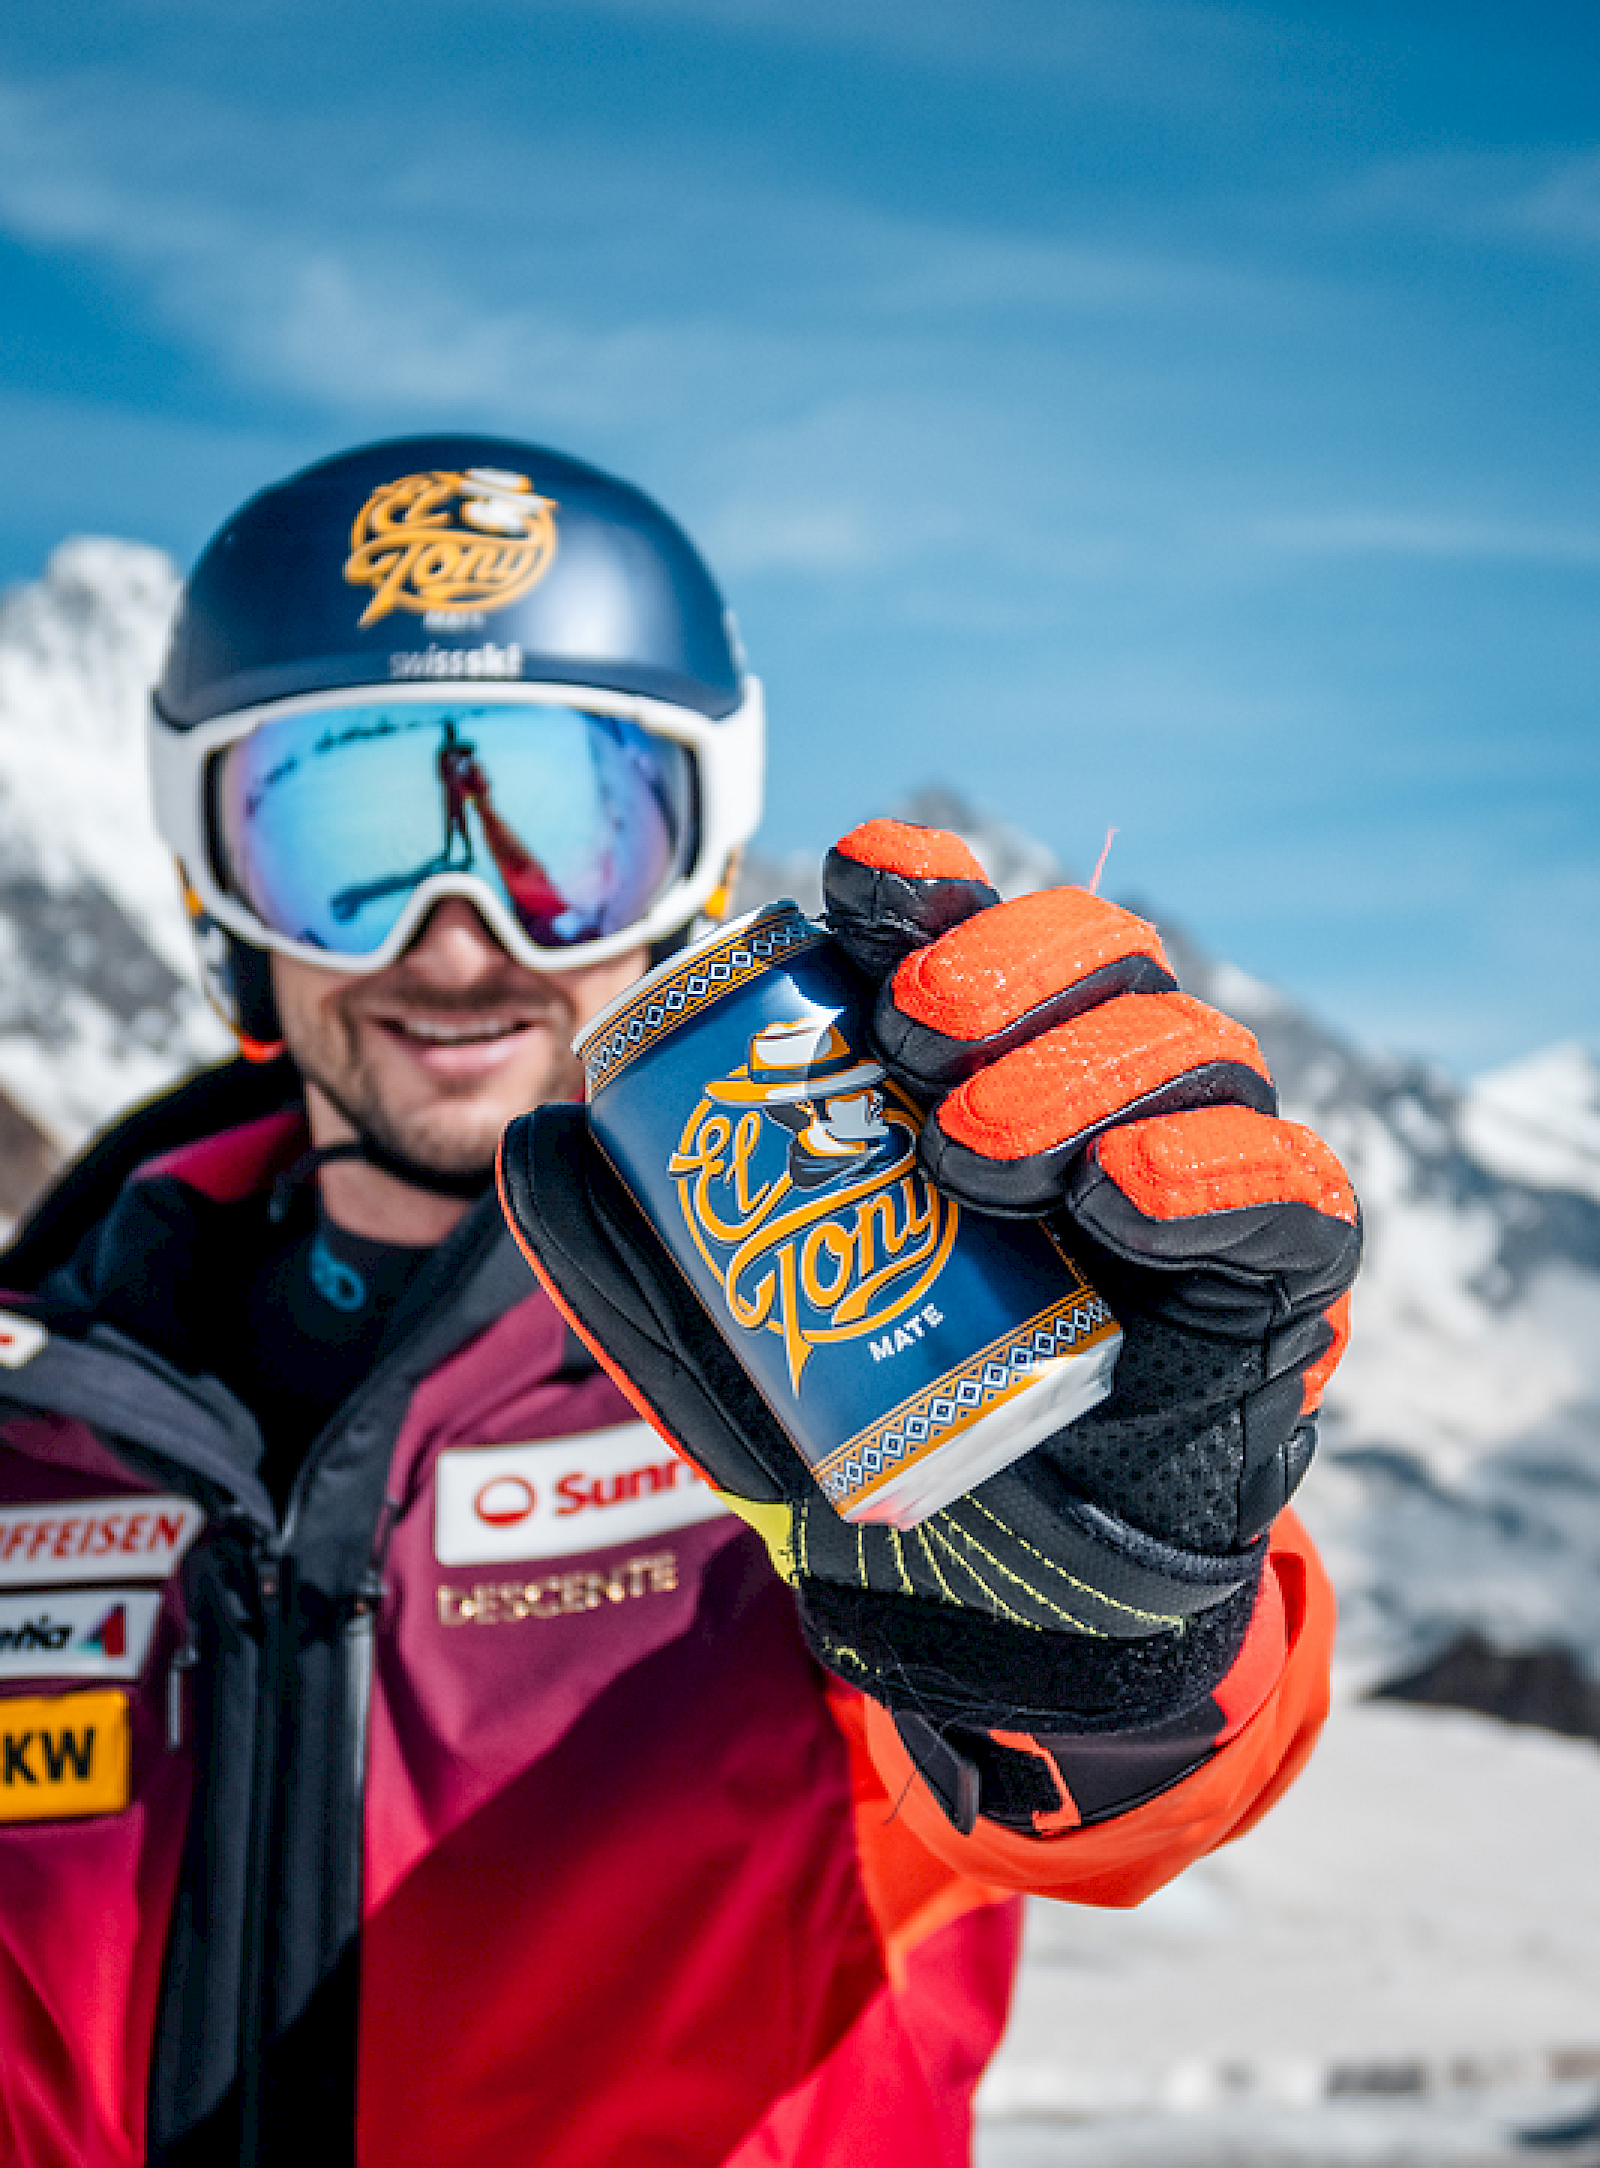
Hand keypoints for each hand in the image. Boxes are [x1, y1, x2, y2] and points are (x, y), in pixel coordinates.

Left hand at [498, 821, 1357, 1780]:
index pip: (973, 925)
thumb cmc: (878, 1419)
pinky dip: (1210, 1169)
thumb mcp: (727, 1340)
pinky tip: (1123, 1197)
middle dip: (1004, 963)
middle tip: (912, 1040)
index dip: (922, 883)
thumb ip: (635, 1249)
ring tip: (981, 1156)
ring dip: (1081, 1070)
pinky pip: (1286, 1183)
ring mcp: (1200, 1167)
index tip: (854, 891)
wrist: (995, 1599)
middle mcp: (1106, 1088)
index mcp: (988, 1065)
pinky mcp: (1280, 1266)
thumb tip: (531, 1135)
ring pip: (1187, 1048)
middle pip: (1095, 952)